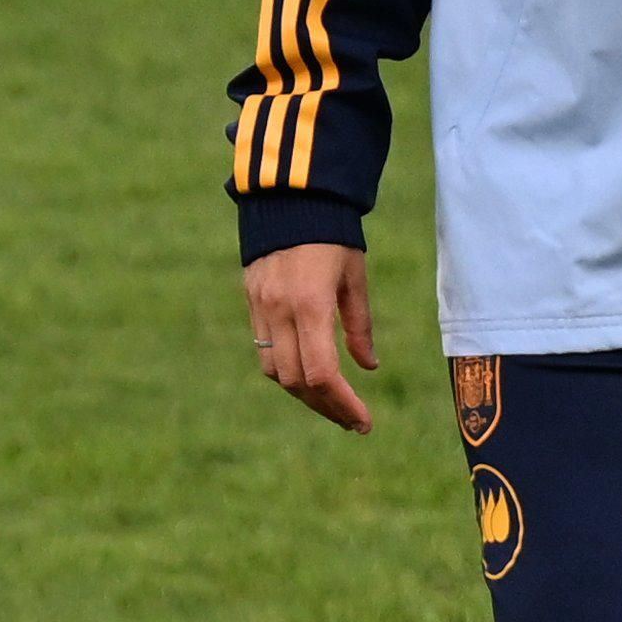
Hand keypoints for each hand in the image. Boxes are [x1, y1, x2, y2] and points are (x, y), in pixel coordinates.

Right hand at [242, 239, 379, 432]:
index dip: (342, 404)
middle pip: (297, 382)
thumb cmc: (333, 236)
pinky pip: (264, 352)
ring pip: (276, 372)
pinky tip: (309, 374)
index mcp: (311, 304)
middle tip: (352, 420)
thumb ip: (360, 325)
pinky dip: (287, 371)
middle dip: (326, 407)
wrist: (290, 200)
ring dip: (304, 394)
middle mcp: (280, 312)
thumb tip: (368, 367)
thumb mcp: (355, 278)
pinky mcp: (252, 304)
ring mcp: (261, 309)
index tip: (362, 421)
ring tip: (333, 401)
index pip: (322, 373)